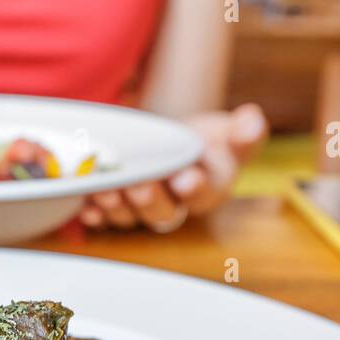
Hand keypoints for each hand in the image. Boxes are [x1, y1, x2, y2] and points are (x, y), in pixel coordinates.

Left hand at [80, 103, 268, 231]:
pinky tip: (86, 206)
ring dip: (118, 206)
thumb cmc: (201, 141)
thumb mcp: (225, 131)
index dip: (196, 187)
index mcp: (210, 188)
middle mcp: (176, 205)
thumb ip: (243, 131)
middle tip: (141, 185)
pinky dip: (93, 213)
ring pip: (130, 217)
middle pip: (164, 212)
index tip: (186, 177)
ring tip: (107, 190)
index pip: (207, 193)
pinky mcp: (116, 209)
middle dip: (151, 199)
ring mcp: (144, 210)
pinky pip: (103, 219)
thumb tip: (254, 120)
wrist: (168, 144)